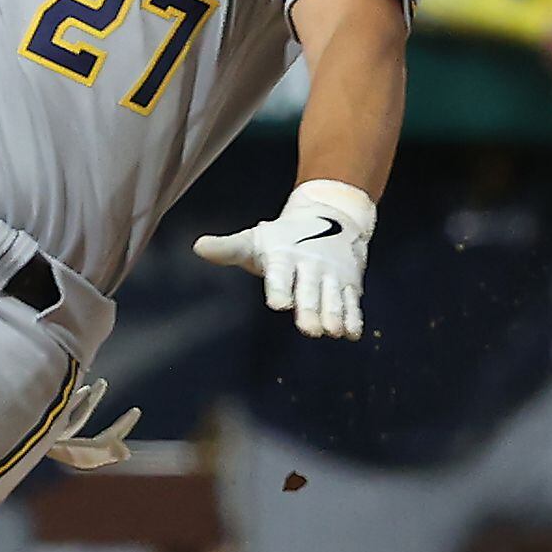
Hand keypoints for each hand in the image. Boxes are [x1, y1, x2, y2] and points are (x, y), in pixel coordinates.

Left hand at [194, 179, 374, 340]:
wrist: (330, 217)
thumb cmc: (281, 237)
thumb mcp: (253, 240)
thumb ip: (227, 249)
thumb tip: (198, 247)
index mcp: (283, 256)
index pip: (280, 274)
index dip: (280, 288)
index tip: (278, 304)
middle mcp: (310, 265)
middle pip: (309, 291)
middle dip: (310, 310)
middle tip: (310, 330)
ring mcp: (332, 275)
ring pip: (333, 298)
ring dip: (334, 315)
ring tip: (333, 332)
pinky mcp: (349, 283)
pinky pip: (352, 301)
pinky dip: (353, 317)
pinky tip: (351, 334)